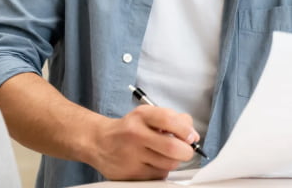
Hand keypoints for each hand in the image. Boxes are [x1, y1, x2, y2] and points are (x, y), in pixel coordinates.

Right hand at [85, 105, 199, 179]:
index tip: (191, 137)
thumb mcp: (147, 115)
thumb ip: (172, 119)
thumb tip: (193, 135)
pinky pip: (158, 176)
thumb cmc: (129, 128)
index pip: (169, 120)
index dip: (186, 130)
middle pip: (173, 148)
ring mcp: (131, 156)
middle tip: (185, 150)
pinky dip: (161, 170)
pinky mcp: (130, 174)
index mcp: (141, 116)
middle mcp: (135, 135)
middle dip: (186, 151)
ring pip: (168, 165)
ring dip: (173, 161)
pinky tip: (153, 163)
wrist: (98, 142)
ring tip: (165, 155)